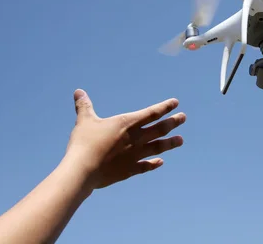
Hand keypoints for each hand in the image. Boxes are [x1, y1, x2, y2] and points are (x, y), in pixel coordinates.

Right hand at [64, 89, 185, 191]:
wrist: (83, 170)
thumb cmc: (84, 142)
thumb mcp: (84, 121)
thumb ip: (84, 106)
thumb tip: (78, 92)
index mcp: (127, 124)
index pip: (151, 113)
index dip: (164, 107)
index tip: (176, 103)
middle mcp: (135, 138)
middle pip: (159, 129)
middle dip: (173, 122)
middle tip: (183, 118)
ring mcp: (134, 155)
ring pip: (157, 147)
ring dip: (170, 144)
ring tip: (181, 140)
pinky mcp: (129, 170)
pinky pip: (145, 166)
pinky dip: (153, 164)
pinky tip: (160, 162)